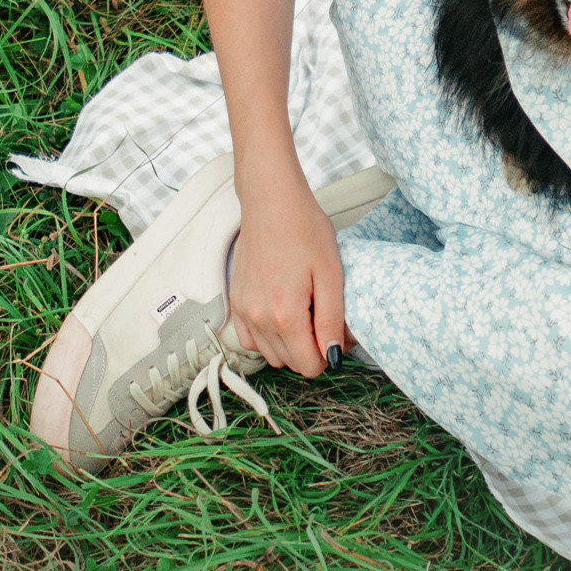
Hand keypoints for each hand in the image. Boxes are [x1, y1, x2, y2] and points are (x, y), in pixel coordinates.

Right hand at [229, 169, 350, 377]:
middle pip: (290, 363)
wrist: (272, 203)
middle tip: (323, 317)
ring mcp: (243, 312)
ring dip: (289, 344)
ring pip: (269, 354)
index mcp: (286, 315)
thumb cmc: (306, 231)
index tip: (336, 332)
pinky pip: (249, 339)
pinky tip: (282, 313)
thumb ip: (332, 320)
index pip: (309, 366)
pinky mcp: (234, 303)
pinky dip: (267, 336)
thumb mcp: (331, 274)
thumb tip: (333, 356)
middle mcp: (259, 319)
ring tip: (304, 311)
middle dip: (311, 350)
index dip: (328, 355)